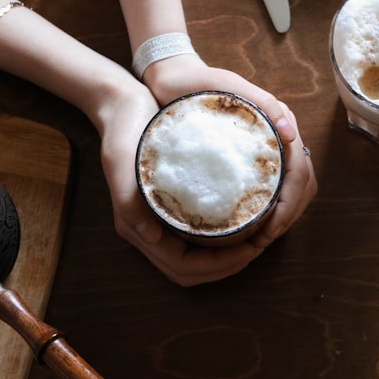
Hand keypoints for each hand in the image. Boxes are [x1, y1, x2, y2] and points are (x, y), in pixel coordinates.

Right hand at [95, 77, 281, 285]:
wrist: (120, 106)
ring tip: (253, 241)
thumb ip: (129, 201)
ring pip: (192, 261)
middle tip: (258, 247)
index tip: (251, 248)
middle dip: (225, 267)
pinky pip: (194, 240)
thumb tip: (152, 238)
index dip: (218, 265)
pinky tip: (239, 224)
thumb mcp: (122, 160)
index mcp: (135, 225)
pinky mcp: (165, 209)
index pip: (182, 266)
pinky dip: (217, 243)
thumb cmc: (123, 130)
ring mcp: (155, 222)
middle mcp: (145, 230)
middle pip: (189, 271)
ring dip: (223, 260)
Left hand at [141, 54, 317, 256]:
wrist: (172, 79)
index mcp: (279, 122)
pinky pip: (268, 187)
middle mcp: (278, 137)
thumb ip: (262, 103)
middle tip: (263, 240)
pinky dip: (268, 209)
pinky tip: (252, 224)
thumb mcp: (227, 86)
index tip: (270, 229)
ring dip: (282, 216)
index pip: (300, 171)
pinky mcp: (248, 158)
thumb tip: (291, 134)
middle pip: (301, 184)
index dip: (290, 204)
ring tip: (259, 237)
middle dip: (289, 215)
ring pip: (290, 189)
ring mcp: (265, 148)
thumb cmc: (199, 81)